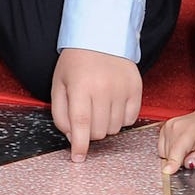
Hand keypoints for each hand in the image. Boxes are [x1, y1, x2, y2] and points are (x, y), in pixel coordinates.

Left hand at [51, 48, 141, 162]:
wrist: (100, 36)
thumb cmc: (76, 62)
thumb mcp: (58, 85)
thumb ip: (61, 114)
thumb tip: (73, 138)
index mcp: (80, 86)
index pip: (81, 124)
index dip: (79, 146)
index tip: (78, 158)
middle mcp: (103, 88)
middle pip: (98, 131)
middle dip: (89, 132)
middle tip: (85, 118)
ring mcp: (122, 88)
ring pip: (114, 128)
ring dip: (104, 126)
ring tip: (98, 108)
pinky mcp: (136, 88)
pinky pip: (130, 119)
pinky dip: (120, 119)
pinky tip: (112, 105)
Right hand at [157, 106, 194, 175]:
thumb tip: (188, 164)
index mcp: (188, 132)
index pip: (176, 152)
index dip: (172, 164)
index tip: (167, 172)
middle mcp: (175, 127)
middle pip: (169, 156)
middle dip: (180, 161)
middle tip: (193, 154)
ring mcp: (168, 126)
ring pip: (164, 153)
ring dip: (174, 155)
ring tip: (188, 148)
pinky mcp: (165, 127)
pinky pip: (162, 147)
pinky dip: (170, 150)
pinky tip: (181, 146)